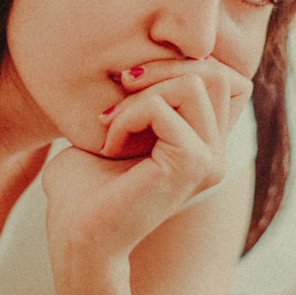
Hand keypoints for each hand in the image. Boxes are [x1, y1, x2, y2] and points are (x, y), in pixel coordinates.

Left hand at [41, 58, 251, 264]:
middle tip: (116, 99)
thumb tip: (141, 57)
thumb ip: (139, 94)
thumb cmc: (82, 187)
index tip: (130, 85)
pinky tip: (109, 146)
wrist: (74, 237)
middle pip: (215, 70)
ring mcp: (210, 159)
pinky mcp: (194, 165)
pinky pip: (163, 107)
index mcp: (202, 141)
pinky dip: (128, 116)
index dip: (179, 64)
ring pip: (197, 81)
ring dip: (141, 95)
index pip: (221, 74)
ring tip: (111, 126)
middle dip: (160, 68)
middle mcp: (215, 150)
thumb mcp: (114, 125)